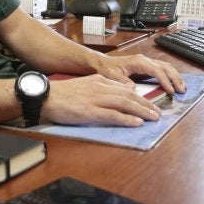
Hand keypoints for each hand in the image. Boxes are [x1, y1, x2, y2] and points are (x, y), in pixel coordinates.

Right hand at [43, 74, 162, 127]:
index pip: (125, 88)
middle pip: (129, 95)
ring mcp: (95, 100)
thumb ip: (103, 86)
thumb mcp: (85, 84)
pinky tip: (136, 123)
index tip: (150, 104)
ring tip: (153, 118)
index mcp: (99, 81)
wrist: (45, 96)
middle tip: (158, 112)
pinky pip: (113, 115)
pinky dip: (127, 119)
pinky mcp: (90, 112)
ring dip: (142, 111)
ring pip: (125, 104)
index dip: (140, 96)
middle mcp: (100, 88)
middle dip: (146, 104)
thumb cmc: (62, 93)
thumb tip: (122, 91)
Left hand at [92, 53, 185, 93]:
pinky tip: (174, 84)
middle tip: (182, 91)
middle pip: (165, 67)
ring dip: (175, 76)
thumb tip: (133, 89)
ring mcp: (146, 62)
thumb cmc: (106, 69)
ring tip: (182, 88)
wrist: (102, 63)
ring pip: (166, 67)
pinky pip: (162, 69)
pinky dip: (170, 76)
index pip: (156, 70)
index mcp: (138, 62)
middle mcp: (145, 60)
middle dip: (175, 78)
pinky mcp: (146, 67)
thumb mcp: (112, 76)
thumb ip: (122, 82)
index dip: (165, 80)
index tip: (171, 91)